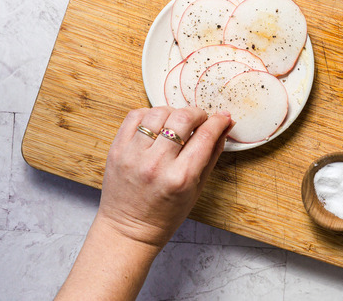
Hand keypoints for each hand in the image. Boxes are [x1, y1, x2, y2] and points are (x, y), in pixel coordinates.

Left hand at [97, 106, 233, 248]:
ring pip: (158, 113)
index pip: (206, 135)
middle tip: (200, 121)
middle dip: (197, 114)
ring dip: (173, 113)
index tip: (222, 117)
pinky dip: (149, 115)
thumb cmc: (165, 213)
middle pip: (182, 118)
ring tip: (176, 124)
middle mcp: (156, 164)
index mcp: (181, 177)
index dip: (218, 121)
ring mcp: (133, 155)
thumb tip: (224, 127)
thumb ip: (212, 154)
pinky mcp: (117, 149)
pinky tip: (156, 125)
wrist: (129, 229)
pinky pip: (135, 116)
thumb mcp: (197, 188)